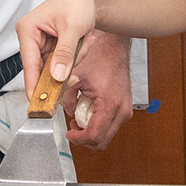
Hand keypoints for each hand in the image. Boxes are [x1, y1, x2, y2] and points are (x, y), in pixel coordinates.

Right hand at [15, 0, 99, 96]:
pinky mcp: (52, 50)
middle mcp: (30, 39)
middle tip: (78, 62)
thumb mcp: (72, 27)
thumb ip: (65, 53)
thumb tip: (57, 76)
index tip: (38, 103)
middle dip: (63, 68)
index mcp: (27, 29)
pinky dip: (76, 57)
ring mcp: (41, 46)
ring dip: (73, 60)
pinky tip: (84, 41)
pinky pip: (63, 64)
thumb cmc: (77, 2)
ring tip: (85, 40)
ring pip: (55, 69)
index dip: (33, 85)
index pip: (28, 64)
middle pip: (41, 70)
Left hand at [60, 30, 132, 148]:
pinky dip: (97, 121)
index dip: (79, 138)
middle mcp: (122, 109)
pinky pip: (111, 122)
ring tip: (78, 114)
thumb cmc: (98, 55)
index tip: (70, 133)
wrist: (113, 44)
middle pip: (102, 140)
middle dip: (85, 137)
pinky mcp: (125, 105)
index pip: (94, 136)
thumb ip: (64, 97)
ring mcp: (126, 108)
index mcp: (110, 103)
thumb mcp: (74, 76)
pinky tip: (87, 108)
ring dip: (91, 129)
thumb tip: (60, 111)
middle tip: (72, 127)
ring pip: (107, 133)